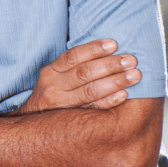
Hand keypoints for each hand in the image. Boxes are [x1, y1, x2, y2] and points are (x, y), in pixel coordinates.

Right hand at [17, 39, 139, 113]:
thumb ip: (70, 67)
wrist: (32, 122)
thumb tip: (103, 51)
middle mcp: (53, 86)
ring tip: (134, 76)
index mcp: (50, 72)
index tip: (113, 44)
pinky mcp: (70, 119)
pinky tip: (124, 95)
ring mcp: (62, 104)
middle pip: (84, 73)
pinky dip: (109, 101)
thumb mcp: (52, 76)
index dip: (93, 49)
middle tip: (130, 60)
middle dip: (110, 65)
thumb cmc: (50, 94)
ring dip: (115, 82)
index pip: (72, 56)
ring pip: (90, 91)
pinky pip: (93, 109)